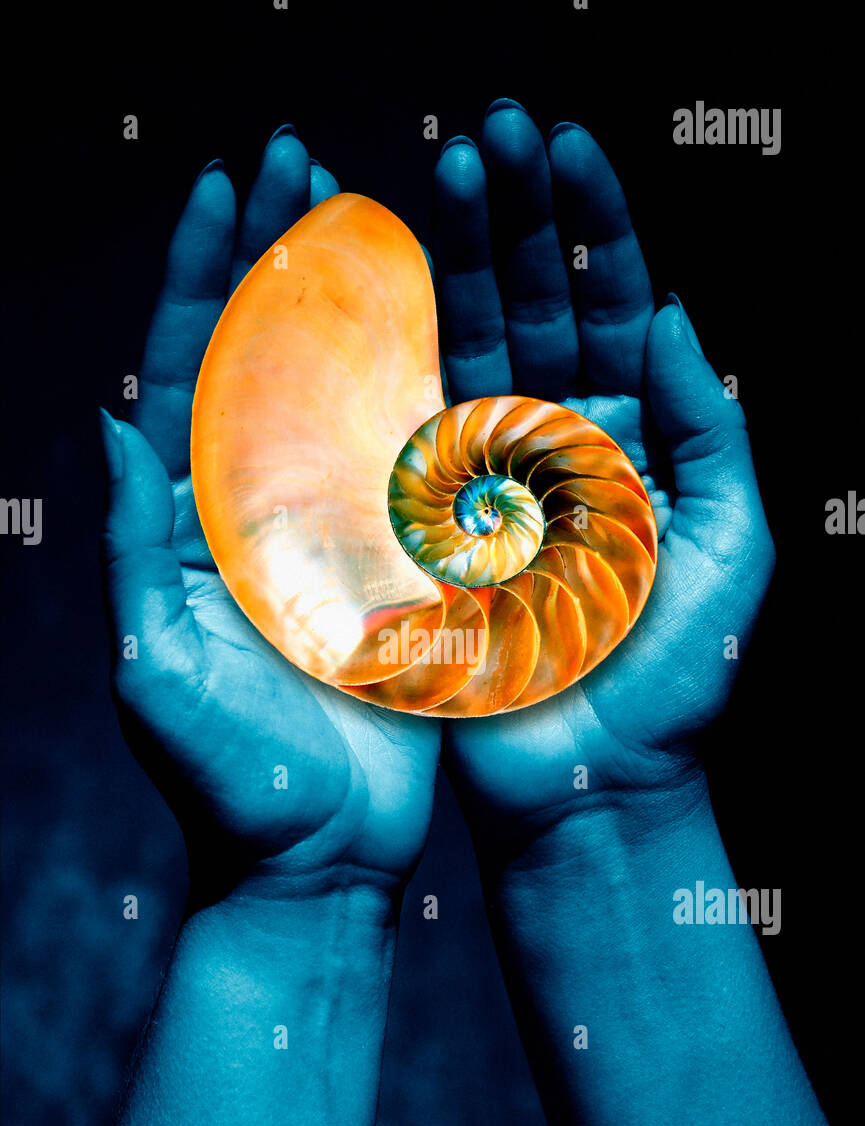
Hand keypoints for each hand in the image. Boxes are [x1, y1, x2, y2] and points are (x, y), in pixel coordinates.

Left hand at [100, 129, 439, 902]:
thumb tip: (109, 422)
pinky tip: (445, 321)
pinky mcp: (400, 569)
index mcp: (193, 528)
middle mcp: (262, 515)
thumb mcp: (155, 670)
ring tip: (374, 208)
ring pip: (344, 396)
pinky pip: (413, 463)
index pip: (189, 379)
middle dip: (275, 257)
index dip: (202, 281)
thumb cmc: (229, 784)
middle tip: (298, 159)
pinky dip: (425, 389)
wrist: (317, 860)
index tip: (224, 190)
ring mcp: (335, 535)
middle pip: (267, 360)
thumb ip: (132, 551)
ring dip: (356, 300)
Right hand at [433, 101, 773, 831]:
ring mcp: (484, 480)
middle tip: (493, 130)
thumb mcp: (734, 546)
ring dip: (456, 259)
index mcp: (634, 443)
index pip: (615, 307)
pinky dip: (393, 352)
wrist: (593, 783)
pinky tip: (379, 278)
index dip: (595, 224)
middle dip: (516, 215)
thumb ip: (712, 429)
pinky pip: (407, 424)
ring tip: (446, 171)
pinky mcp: (426, 523)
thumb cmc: (674, 681)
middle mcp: (555, 447)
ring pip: (468, 346)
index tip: (569, 145)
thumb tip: (671, 312)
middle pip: (534, 307)